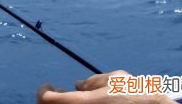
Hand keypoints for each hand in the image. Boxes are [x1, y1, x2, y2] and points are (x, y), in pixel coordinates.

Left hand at [37, 71, 175, 103]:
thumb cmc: (137, 96)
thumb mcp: (114, 79)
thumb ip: (93, 81)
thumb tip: (78, 85)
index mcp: (83, 103)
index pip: (46, 100)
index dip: (44, 91)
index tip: (48, 85)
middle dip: (52, 100)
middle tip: (58, 91)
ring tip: (74, 97)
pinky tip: (88, 103)